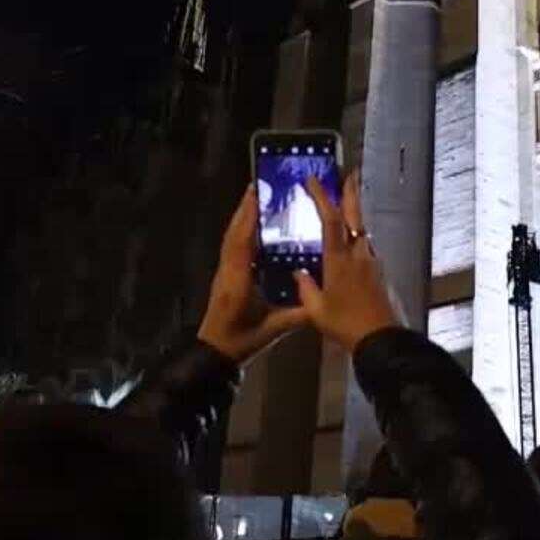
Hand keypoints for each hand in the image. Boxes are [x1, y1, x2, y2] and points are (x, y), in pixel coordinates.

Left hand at [198, 185, 309, 360]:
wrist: (214, 354)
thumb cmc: (241, 340)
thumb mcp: (273, 329)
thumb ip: (298, 314)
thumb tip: (324, 299)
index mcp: (238, 279)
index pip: (242, 241)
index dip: (249, 217)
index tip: (257, 194)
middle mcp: (228, 270)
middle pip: (234, 233)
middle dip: (244, 209)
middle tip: (258, 186)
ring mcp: (223, 273)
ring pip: (230, 238)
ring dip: (241, 217)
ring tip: (255, 199)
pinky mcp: (224, 277)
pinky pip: (231, 247)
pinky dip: (240, 231)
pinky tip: (251, 226)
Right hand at [295, 172, 399, 352]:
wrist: (381, 338)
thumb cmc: (346, 324)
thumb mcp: (316, 310)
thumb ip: (305, 288)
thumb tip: (299, 273)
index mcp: (339, 259)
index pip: (331, 219)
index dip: (322, 197)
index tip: (314, 180)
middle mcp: (358, 254)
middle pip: (355, 216)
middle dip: (351, 193)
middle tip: (350, 174)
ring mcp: (372, 262)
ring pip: (362, 231)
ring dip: (355, 214)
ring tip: (347, 204)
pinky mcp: (379, 273)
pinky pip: (366, 247)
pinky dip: (358, 237)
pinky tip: (352, 242)